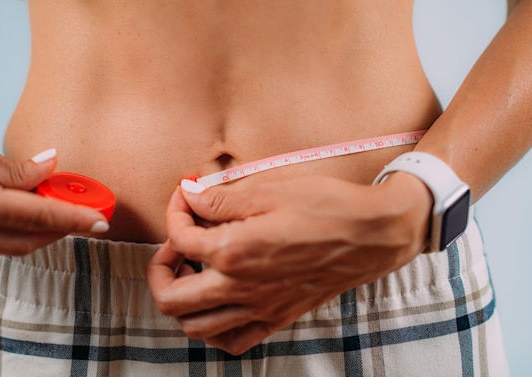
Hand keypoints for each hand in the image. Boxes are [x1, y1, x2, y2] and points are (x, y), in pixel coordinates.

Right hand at [0, 111, 108, 254]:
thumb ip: (17, 169)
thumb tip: (51, 169)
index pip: (37, 216)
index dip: (74, 219)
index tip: (101, 222)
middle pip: (27, 240)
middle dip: (61, 229)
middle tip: (86, 214)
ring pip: (9, 246)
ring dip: (39, 231)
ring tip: (61, 211)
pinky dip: (14, 230)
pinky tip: (28, 214)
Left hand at [148, 173, 431, 354]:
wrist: (372, 234)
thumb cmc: (326, 207)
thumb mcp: (269, 190)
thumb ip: (220, 199)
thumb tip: (189, 194)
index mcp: (234, 251)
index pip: (180, 238)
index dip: (176, 210)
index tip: (187, 196)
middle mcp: (240, 287)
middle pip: (170, 298)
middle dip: (158, 268)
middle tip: (173, 246)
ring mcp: (259, 308)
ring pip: (195, 327)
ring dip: (182, 300)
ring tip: (192, 274)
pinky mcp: (278, 317)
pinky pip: (232, 341)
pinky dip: (214, 327)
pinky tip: (219, 302)